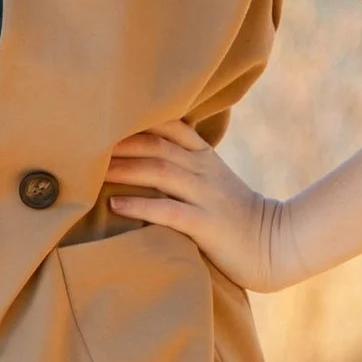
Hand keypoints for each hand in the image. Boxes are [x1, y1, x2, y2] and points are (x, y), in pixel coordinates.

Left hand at [105, 118, 293, 292]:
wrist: (276, 244)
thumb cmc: (236, 217)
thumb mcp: (213, 181)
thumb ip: (184, 166)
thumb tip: (141, 157)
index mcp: (205, 157)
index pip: (170, 126)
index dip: (139, 119)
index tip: (106, 116)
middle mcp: (204, 171)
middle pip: (156, 146)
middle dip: (120, 142)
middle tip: (85, 143)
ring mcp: (206, 196)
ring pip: (160, 172)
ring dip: (124, 170)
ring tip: (93, 171)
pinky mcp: (206, 224)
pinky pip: (169, 211)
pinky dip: (140, 207)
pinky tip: (116, 206)